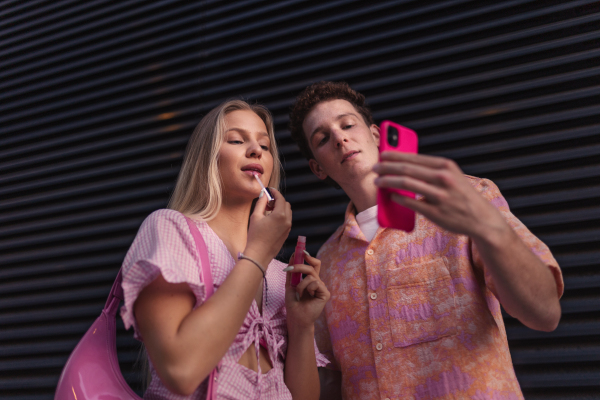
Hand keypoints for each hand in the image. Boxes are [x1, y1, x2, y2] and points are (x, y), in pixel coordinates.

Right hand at [245, 188, 291, 266]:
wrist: (259, 254)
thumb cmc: (255, 236)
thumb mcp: (256, 216)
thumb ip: (261, 203)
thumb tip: (264, 194)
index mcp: (280, 215)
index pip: (280, 198)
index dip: (275, 192)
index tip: (269, 190)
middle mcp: (287, 221)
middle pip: (286, 204)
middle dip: (277, 201)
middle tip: (267, 203)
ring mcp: (288, 228)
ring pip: (287, 212)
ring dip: (280, 208)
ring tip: (268, 212)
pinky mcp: (287, 233)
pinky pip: (287, 220)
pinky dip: (281, 216)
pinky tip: (271, 220)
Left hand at [285, 252, 329, 330]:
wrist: (296, 317)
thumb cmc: (293, 303)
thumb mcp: (290, 284)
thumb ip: (292, 271)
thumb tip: (293, 255)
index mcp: (311, 280)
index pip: (313, 264)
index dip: (308, 257)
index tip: (301, 251)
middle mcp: (318, 282)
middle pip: (313, 266)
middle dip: (301, 266)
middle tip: (291, 269)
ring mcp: (322, 288)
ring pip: (311, 275)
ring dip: (300, 284)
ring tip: (299, 293)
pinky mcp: (325, 293)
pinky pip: (316, 283)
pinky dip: (307, 288)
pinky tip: (307, 296)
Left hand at [373, 152, 507, 238]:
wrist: (482, 218)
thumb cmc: (462, 195)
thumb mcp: (452, 175)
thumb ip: (430, 170)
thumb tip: (402, 166)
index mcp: (446, 166)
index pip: (414, 157)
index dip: (395, 155)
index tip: (382, 154)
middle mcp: (443, 178)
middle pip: (407, 169)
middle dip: (387, 168)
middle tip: (375, 168)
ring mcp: (440, 196)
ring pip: (406, 184)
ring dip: (388, 182)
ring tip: (378, 181)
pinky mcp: (436, 212)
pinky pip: (411, 203)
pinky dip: (398, 198)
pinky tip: (391, 197)